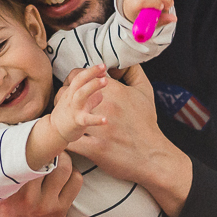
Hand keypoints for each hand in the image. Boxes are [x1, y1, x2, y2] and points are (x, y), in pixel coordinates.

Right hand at [0, 117, 82, 216]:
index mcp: (5, 187)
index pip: (23, 152)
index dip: (29, 136)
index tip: (27, 129)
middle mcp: (28, 197)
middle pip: (48, 156)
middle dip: (47, 143)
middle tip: (42, 137)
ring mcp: (47, 203)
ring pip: (65, 166)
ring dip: (61, 157)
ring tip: (51, 154)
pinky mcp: (61, 209)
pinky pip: (75, 181)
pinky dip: (71, 173)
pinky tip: (60, 172)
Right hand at [50, 64, 107, 142]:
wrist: (53, 131)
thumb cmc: (68, 115)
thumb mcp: (77, 103)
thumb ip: (90, 98)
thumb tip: (102, 94)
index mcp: (71, 92)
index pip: (80, 77)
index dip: (91, 71)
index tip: (103, 67)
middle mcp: (71, 97)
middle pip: (79, 81)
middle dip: (91, 72)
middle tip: (103, 67)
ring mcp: (73, 109)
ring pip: (81, 94)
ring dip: (93, 86)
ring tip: (105, 81)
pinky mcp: (76, 121)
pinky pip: (86, 119)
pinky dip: (96, 119)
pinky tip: (105, 120)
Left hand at [65, 64, 192, 216]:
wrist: (153, 155)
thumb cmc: (147, 123)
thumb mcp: (145, 91)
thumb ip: (132, 71)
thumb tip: (119, 61)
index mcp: (113, 90)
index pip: (79, 75)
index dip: (73, 79)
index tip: (76, 86)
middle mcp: (103, 106)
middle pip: (67, 94)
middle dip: (64, 97)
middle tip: (68, 103)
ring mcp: (97, 128)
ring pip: (65, 116)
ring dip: (63, 116)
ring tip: (65, 119)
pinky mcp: (95, 149)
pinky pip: (71, 142)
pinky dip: (66, 139)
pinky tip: (68, 138)